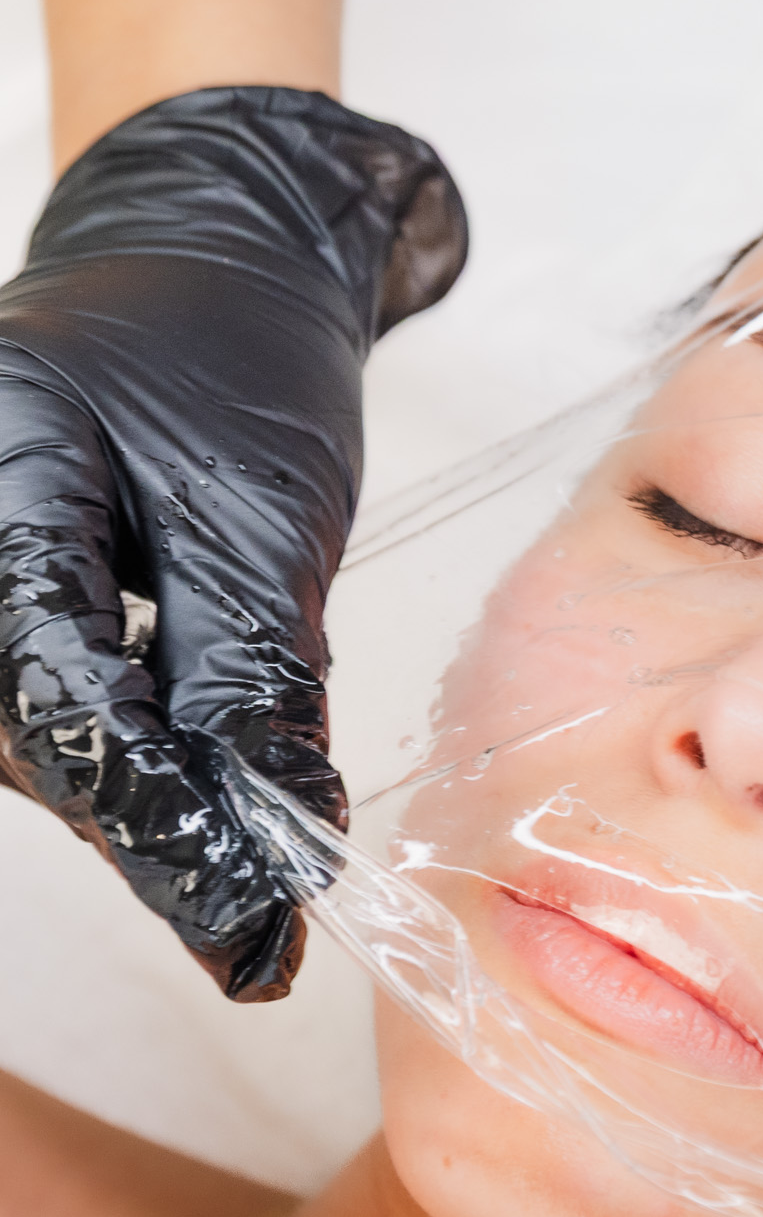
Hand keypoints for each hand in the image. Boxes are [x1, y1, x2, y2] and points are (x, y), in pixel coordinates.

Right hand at [0, 86, 465, 998]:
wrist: (200, 272)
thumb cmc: (235, 367)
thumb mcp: (265, 514)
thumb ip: (253, 671)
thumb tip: (279, 832)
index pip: (56, 684)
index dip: (156, 817)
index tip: (251, 926)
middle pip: (30, 731)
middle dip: (150, 835)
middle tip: (260, 943)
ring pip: (30, 740)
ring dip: (139, 813)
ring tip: (253, 901)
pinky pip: (39, 708)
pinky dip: (126, 765)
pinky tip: (198, 813)